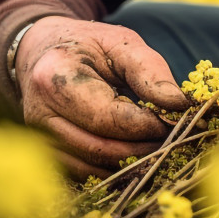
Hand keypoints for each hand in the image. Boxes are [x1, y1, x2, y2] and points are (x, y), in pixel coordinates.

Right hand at [15, 16, 191, 178]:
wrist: (43, 51)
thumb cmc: (87, 46)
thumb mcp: (121, 43)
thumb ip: (150, 71)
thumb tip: (179, 105)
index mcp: (54, 78)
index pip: (108, 118)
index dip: (147, 125)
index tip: (175, 120)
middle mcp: (40, 113)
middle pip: (101, 149)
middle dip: (144, 148)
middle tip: (173, 137)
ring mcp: (38, 139)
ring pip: (94, 168)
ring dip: (132, 162)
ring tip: (156, 143)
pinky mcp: (45, 154)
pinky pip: (85, 173)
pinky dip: (115, 168)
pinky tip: (134, 150)